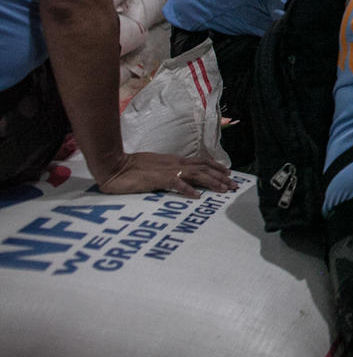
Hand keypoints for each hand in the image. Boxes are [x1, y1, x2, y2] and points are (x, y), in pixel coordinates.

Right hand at [96, 152, 237, 197]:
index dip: (216, 167)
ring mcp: (167, 170)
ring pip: (196, 175)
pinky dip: (188, 190)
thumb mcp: (156, 167)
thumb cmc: (132, 168)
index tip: (228, 174)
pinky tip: (197, 196)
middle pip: (204, 168)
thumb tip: (182, 177)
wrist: (114, 166)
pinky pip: (176, 183)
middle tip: (234, 186)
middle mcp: (174, 163)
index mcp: (174, 160)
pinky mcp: (157, 179)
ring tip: (224, 190)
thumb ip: (169, 171)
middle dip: (221, 177)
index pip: (201, 161)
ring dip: (212, 182)